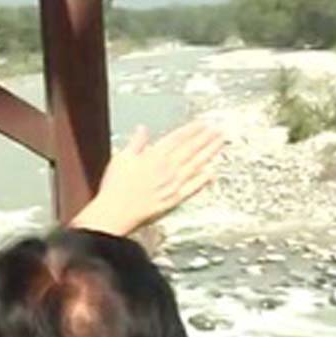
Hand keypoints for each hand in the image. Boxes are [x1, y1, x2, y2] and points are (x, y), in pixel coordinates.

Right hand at [70, 121, 223, 236]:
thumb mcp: (121, 158)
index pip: (178, 138)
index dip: (192, 129)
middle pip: (191, 149)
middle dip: (206, 138)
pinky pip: (193, 187)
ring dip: (210, 153)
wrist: (115, 212)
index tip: (203, 123)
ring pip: (196, 164)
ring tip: (220, 144)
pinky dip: (204, 179)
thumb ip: (135, 142)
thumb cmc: (115, 188)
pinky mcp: (174, 199)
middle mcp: (168, 168)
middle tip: (219, 130)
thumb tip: (142, 130)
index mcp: (154, 156)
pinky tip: (212, 173)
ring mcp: (173, 184)